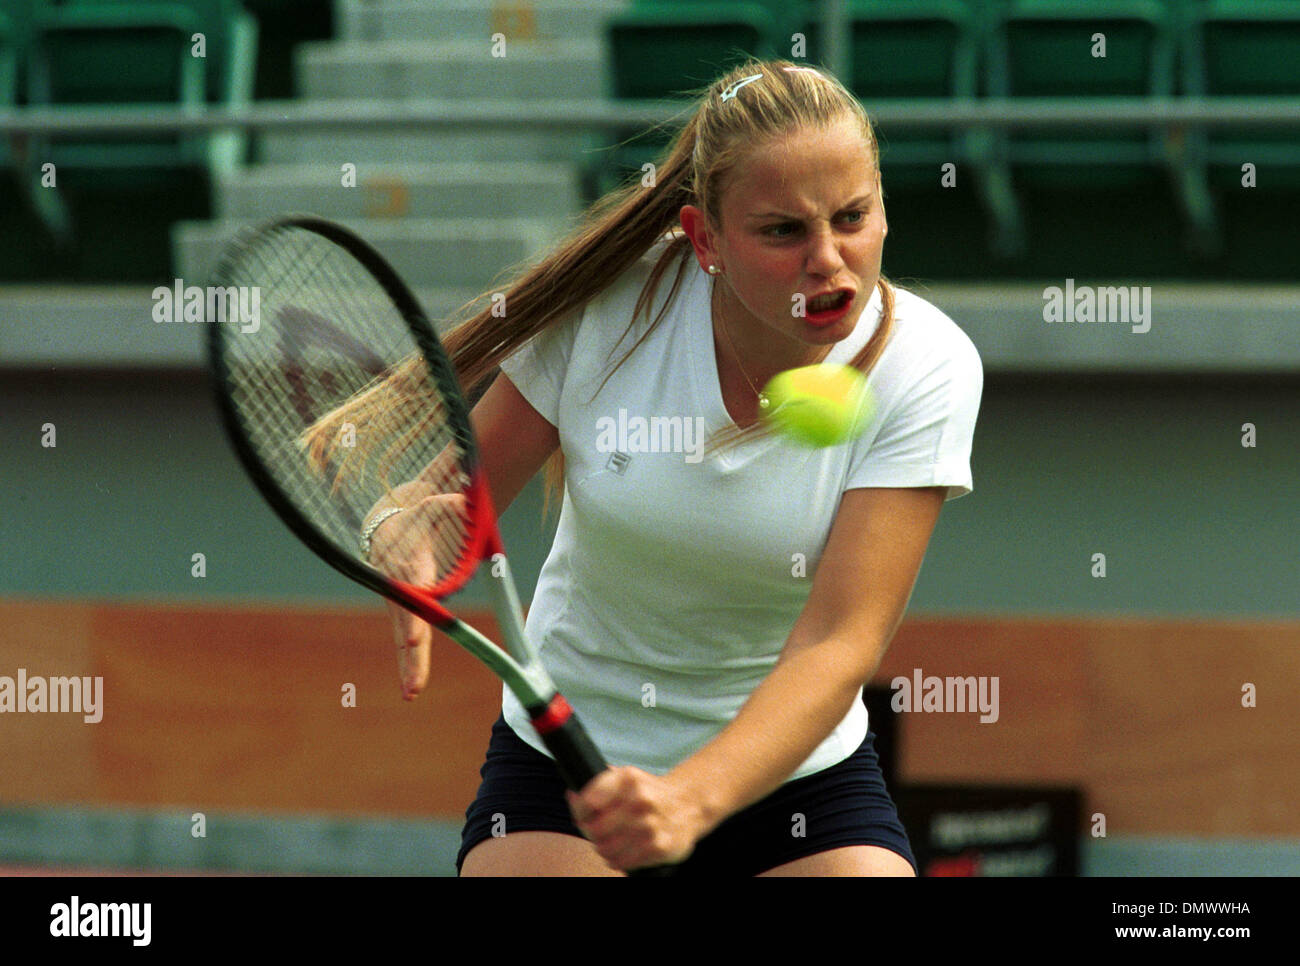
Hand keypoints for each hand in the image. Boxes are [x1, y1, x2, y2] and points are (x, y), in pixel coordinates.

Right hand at [365, 483, 467, 700]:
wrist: (388, 525)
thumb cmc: (419, 516)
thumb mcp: (435, 505)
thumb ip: (451, 504)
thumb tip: (465, 500)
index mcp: (409, 564)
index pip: (413, 593)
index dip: (415, 616)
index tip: (415, 637)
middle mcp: (399, 587)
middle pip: (407, 624)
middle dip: (411, 654)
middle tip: (415, 682)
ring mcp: (398, 603)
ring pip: (404, 637)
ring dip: (409, 665)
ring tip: (413, 692)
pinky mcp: (400, 612)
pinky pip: (405, 639)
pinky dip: (408, 663)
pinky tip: (411, 688)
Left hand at [566, 767, 705, 870]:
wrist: (689, 805)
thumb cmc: (650, 793)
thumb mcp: (627, 778)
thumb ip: (599, 785)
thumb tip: (572, 794)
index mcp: (629, 779)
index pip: (588, 801)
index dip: (580, 811)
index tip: (583, 815)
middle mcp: (640, 800)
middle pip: (594, 829)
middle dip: (592, 833)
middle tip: (597, 832)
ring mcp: (650, 825)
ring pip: (606, 848)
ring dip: (603, 849)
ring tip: (610, 843)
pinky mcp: (659, 847)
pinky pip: (623, 862)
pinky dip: (617, 860)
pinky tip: (623, 851)